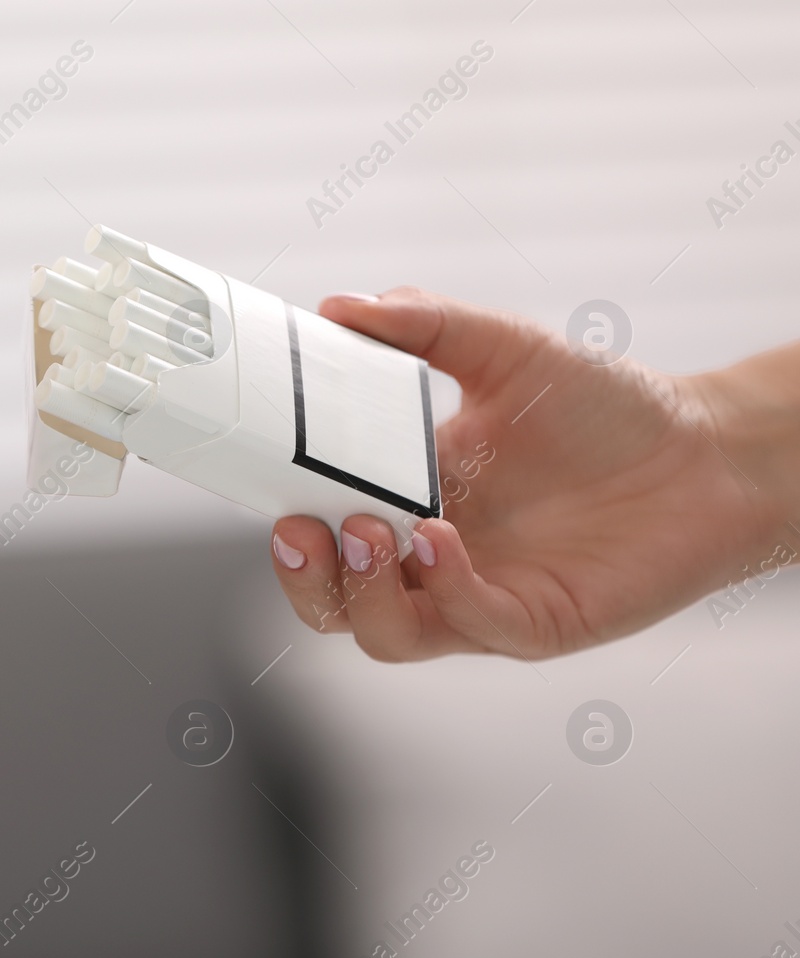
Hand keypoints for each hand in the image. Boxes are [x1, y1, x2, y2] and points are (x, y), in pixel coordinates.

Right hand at [268, 287, 795, 661]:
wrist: (708, 450)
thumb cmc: (605, 410)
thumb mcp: (503, 350)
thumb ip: (422, 325)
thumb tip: (341, 306)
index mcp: (408, 501)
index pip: (321, 536)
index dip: (284, 527)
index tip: (265, 485)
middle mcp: (432, 562)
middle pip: (333, 605)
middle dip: (305, 578)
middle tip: (302, 529)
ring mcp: (478, 600)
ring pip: (386, 634)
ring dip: (364, 591)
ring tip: (376, 530)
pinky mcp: (533, 625)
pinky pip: (467, 624)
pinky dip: (442, 587)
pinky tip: (439, 538)